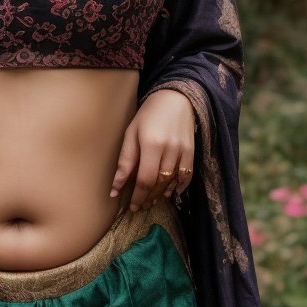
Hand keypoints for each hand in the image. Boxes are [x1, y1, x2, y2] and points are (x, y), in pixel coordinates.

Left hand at [110, 89, 195, 211]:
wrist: (175, 99)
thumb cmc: (148, 115)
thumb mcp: (130, 134)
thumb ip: (124, 162)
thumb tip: (115, 188)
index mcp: (151, 144)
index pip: (145, 179)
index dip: (138, 197)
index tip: (131, 207)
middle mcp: (169, 149)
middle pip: (159, 183)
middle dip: (148, 198)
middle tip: (139, 207)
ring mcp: (183, 151)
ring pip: (172, 181)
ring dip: (161, 194)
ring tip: (151, 201)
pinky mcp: (192, 151)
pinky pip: (187, 175)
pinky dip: (179, 186)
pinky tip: (170, 193)